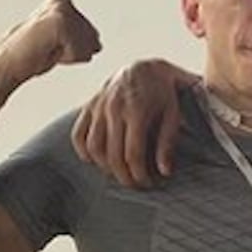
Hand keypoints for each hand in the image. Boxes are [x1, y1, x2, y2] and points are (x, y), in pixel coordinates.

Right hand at [0, 0, 100, 86]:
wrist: (7, 64)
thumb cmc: (31, 55)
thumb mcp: (61, 42)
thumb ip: (80, 38)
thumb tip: (98, 45)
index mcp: (61, 0)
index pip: (92, 34)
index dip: (74, 48)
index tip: (51, 46)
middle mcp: (62, 0)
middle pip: (93, 38)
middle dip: (74, 51)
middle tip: (48, 49)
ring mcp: (62, 10)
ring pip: (89, 46)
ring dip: (70, 56)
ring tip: (47, 50)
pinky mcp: (61, 22)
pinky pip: (82, 52)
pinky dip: (67, 59)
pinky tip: (47, 53)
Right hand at [71, 58, 197, 187]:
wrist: (145, 67)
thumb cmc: (163, 92)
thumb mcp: (172, 114)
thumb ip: (167, 143)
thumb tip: (164, 171)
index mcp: (137, 111)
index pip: (133, 154)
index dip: (139, 174)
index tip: (149, 183)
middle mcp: (114, 109)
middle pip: (113, 155)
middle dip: (124, 176)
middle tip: (135, 184)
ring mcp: (98, 106)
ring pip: (93, 147)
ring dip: (105, 167)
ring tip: (119, 174)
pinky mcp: (89, 105)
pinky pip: (78, 134)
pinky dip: (84, 151)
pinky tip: (96, 160)